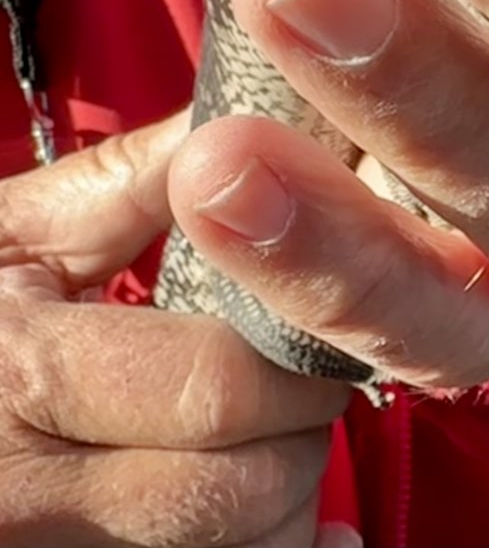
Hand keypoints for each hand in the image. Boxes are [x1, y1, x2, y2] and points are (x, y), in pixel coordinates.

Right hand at [0, 110, 354, 547]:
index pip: (222, 389)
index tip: (318, 326)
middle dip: (299, 430)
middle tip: (294, 383)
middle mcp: (23, 497)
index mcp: (17, 377)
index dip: (298, 356)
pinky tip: (277, 523)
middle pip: (244, 490)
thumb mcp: (4, 238)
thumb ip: (136, 183)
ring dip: (280, 500)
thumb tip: (268, 120)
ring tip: (252, 440)